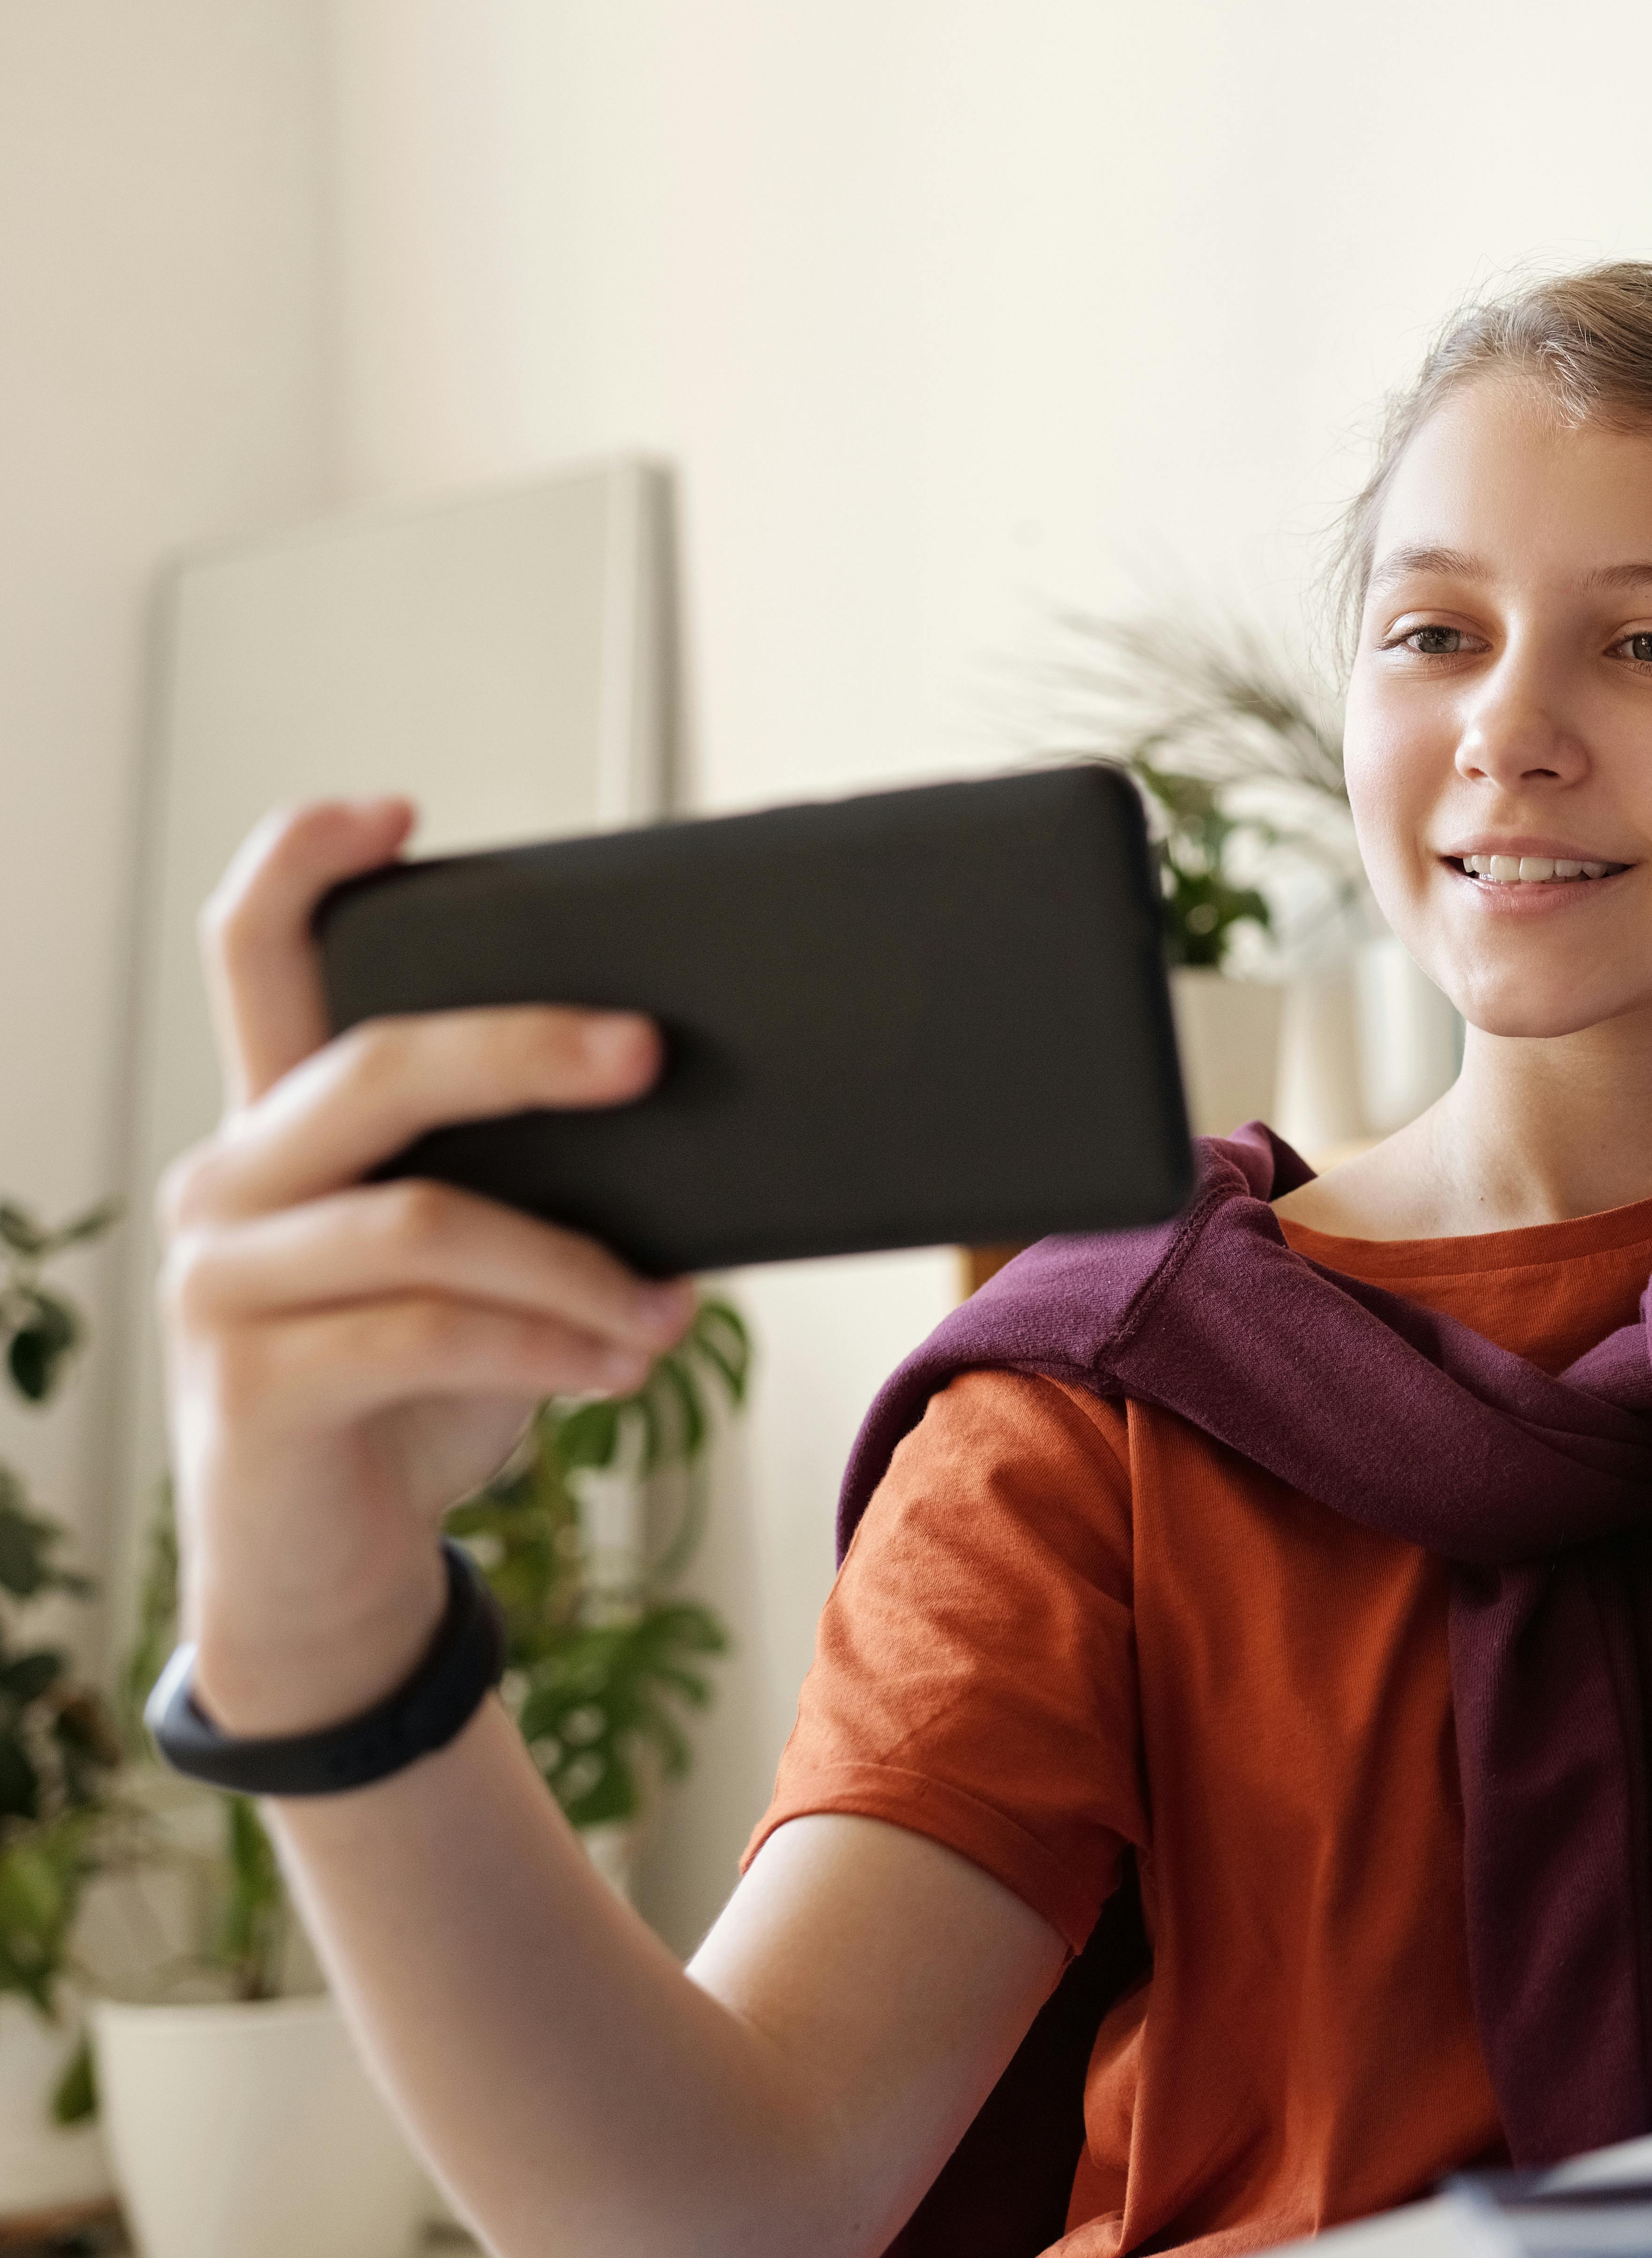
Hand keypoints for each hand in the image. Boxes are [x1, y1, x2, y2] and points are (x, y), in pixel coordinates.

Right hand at [159, 800, 691, 1733]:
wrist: (339, 1572)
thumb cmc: (422, 1395)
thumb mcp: (483, 1270)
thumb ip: (534, 1187)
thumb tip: (694, 1118)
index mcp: (281, 1131)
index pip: (255, 955)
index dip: (302, 866)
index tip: (393, 813)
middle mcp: (227, 1184)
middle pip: (375, 1064)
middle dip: (526, 1048)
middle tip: (651, 1054)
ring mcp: (223, 1283)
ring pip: (425, 1219)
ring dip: (576, 1263)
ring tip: (664, 1311)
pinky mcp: (251, 1385)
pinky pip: (430, 1333)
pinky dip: (551, 1344)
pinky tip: (621, 1363)